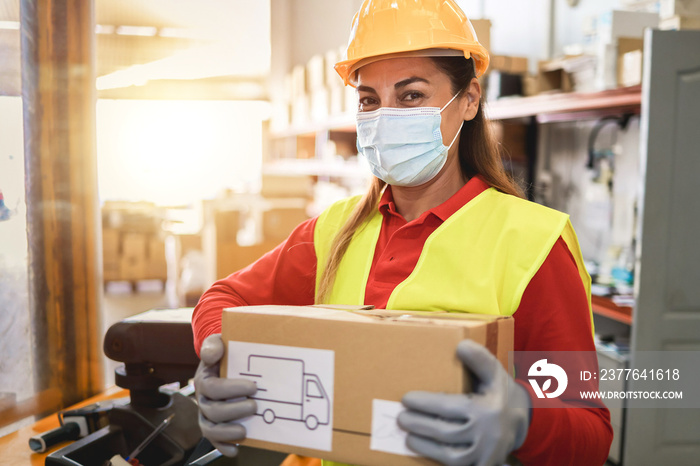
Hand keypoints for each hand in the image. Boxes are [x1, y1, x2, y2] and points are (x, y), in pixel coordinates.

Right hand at [194, 334, 257, 455]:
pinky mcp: (214, 426)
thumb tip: (213, 353)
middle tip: (254, 406)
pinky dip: (224, 446)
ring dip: (227, 433)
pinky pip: (214, 440)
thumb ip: (213, 344)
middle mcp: (203, 400)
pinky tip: (236, 448)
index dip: (231, 389)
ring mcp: (207, 415)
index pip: (213, 387)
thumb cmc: (223, 354)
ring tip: (244, 431)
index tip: (253, 386)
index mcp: (204, 380)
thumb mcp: (217, 343)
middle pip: (213, 411)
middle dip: (234, 411)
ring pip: (210, 429)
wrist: (223, 362)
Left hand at [398, 340, 530, 465]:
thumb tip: (460, 345)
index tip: (406, 399)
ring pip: (451, 456)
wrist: (521, 423)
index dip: (426, 403)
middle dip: (420, 425)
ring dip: (426, 447)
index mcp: (488, 409)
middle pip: (446, 433)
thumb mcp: (494, 373)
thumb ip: (479, 359)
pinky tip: (424, 452)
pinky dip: (439, 461)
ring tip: (408, 436)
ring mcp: (486, 455)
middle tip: (400, 418)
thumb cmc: (500, 394)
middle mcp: (488, 434)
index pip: (450, 407)